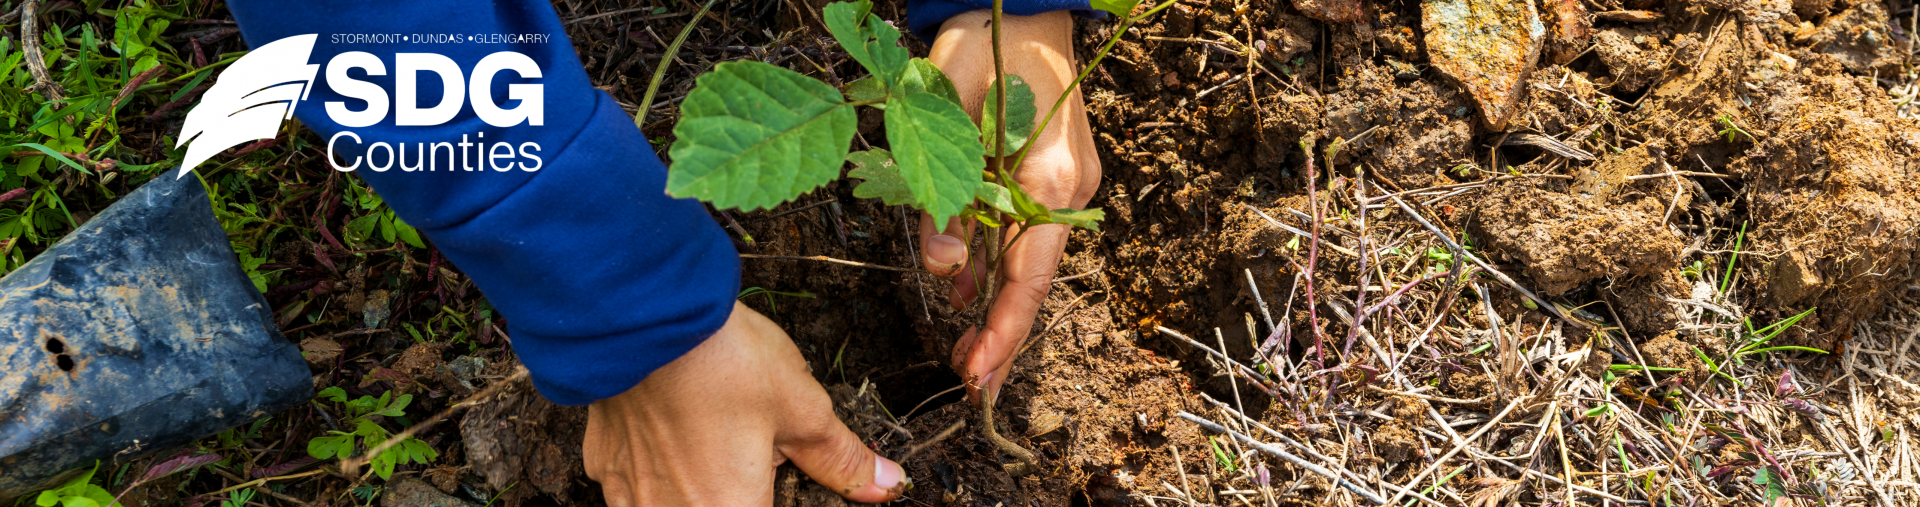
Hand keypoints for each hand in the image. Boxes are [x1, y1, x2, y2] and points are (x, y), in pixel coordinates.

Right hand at [584, 302, 907, 504]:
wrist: (640, 310)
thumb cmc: (723, 359)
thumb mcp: (801, 407)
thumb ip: (841, 459)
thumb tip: (886, 485)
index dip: (774, 495)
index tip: (774, 472)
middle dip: (742, 488)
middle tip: (750, 446)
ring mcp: (628, 494)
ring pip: (673, 504)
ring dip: (698, 484)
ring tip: (712, 435)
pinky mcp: (601, 464)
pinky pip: (635, 485)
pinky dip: (659, 469)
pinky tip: (674, 428)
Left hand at [921, 10, 1101, 402]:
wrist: (1025, 4)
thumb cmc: (983, 44)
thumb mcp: (945, 114)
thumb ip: (942, 197)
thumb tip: (945, 271)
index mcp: (1051, 178)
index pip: (1027, 276)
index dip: (1002, 333)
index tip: (977, 377)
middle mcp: (1070, 190)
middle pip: (1034, 280)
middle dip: (1002, 335)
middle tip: (968, 384)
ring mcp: (1067, 185)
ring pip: (1027, 260)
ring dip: (996, 303)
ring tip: (963, 352)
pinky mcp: (1054, 177)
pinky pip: (1023, 232)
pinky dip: (997, 265)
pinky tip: (967, 293)